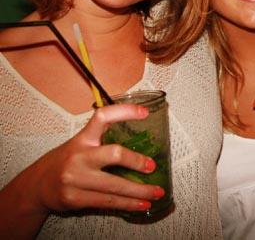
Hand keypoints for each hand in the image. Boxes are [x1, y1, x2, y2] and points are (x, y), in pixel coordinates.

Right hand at [27, 104, 161, 213]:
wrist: (37, 185)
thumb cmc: (66, 161)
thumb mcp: (81, 143)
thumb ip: (104, 139)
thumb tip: (141, 140)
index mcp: (83, 138)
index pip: (103, 117)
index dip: (124, 111)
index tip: (144, 113)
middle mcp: (80, 156)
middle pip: (113, 154)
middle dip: (136, 161)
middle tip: (152, 167)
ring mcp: (76, 178)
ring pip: (114, 185)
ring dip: (139, 191)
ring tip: (157, 193)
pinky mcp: (75, 199)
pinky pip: (107, 202)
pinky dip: (127, 204)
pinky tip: (141, 205)